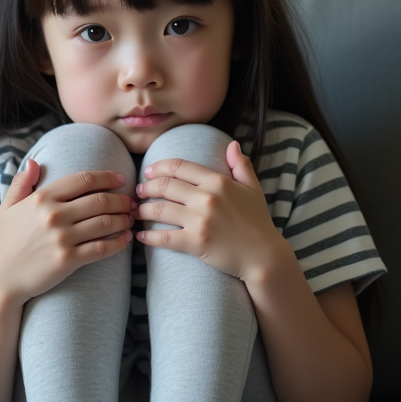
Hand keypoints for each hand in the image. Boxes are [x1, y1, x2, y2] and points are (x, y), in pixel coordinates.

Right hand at [0, 161, 136, 306]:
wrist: (1, 279)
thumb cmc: (7, 242)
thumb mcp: (8, 207)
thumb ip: (22, 183)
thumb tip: (35, 162)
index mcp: (42, 198)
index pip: (83, 180)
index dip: (107, 177)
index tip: (120, 179)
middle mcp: (53, 215)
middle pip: (99, 200)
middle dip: (121, 199)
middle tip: (130, 202)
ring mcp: (61, 238)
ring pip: (105, 223)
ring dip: (124, 219)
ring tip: (130, 219)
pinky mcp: (68, 260)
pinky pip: (102, 248)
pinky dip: (119, 243)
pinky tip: (126, 239)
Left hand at [131, 140, 289, 283]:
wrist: (264, 257)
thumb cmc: (259, 223)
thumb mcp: (253, 189)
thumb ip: (241, 165)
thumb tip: (232, 144)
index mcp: (218, 182)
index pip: (180, 166)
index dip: (160, 167)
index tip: (149, 171)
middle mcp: (207, 198)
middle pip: (164, 185)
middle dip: (146, 187)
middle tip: (138, 191)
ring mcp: (200, 220)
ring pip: (159, 209)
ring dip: (143, 209)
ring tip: (136, 211)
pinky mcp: (195, 243)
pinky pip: (164, 237)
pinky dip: (148, 236)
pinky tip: (141, 235)